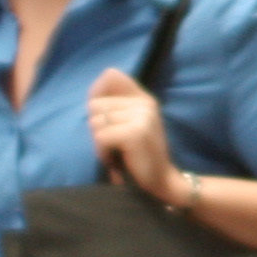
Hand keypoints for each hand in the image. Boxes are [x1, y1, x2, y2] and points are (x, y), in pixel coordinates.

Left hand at [86, 69, 176, 199]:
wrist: (161, 181)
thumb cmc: (139, 155)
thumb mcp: (130, 123)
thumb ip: (115, 103)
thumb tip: (98, 84)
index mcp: (143, 98)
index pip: (110, 76)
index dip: (98, 96)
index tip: (106, 119)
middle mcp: (145, 103)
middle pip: (95, 105)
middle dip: (98, 128)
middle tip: (116, 144)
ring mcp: (142, 117)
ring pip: (95, 123)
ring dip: (100, 143)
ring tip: (117, 152)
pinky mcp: (135, 133)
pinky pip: (100, 138)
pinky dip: (103, 152)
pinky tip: (117, 159)